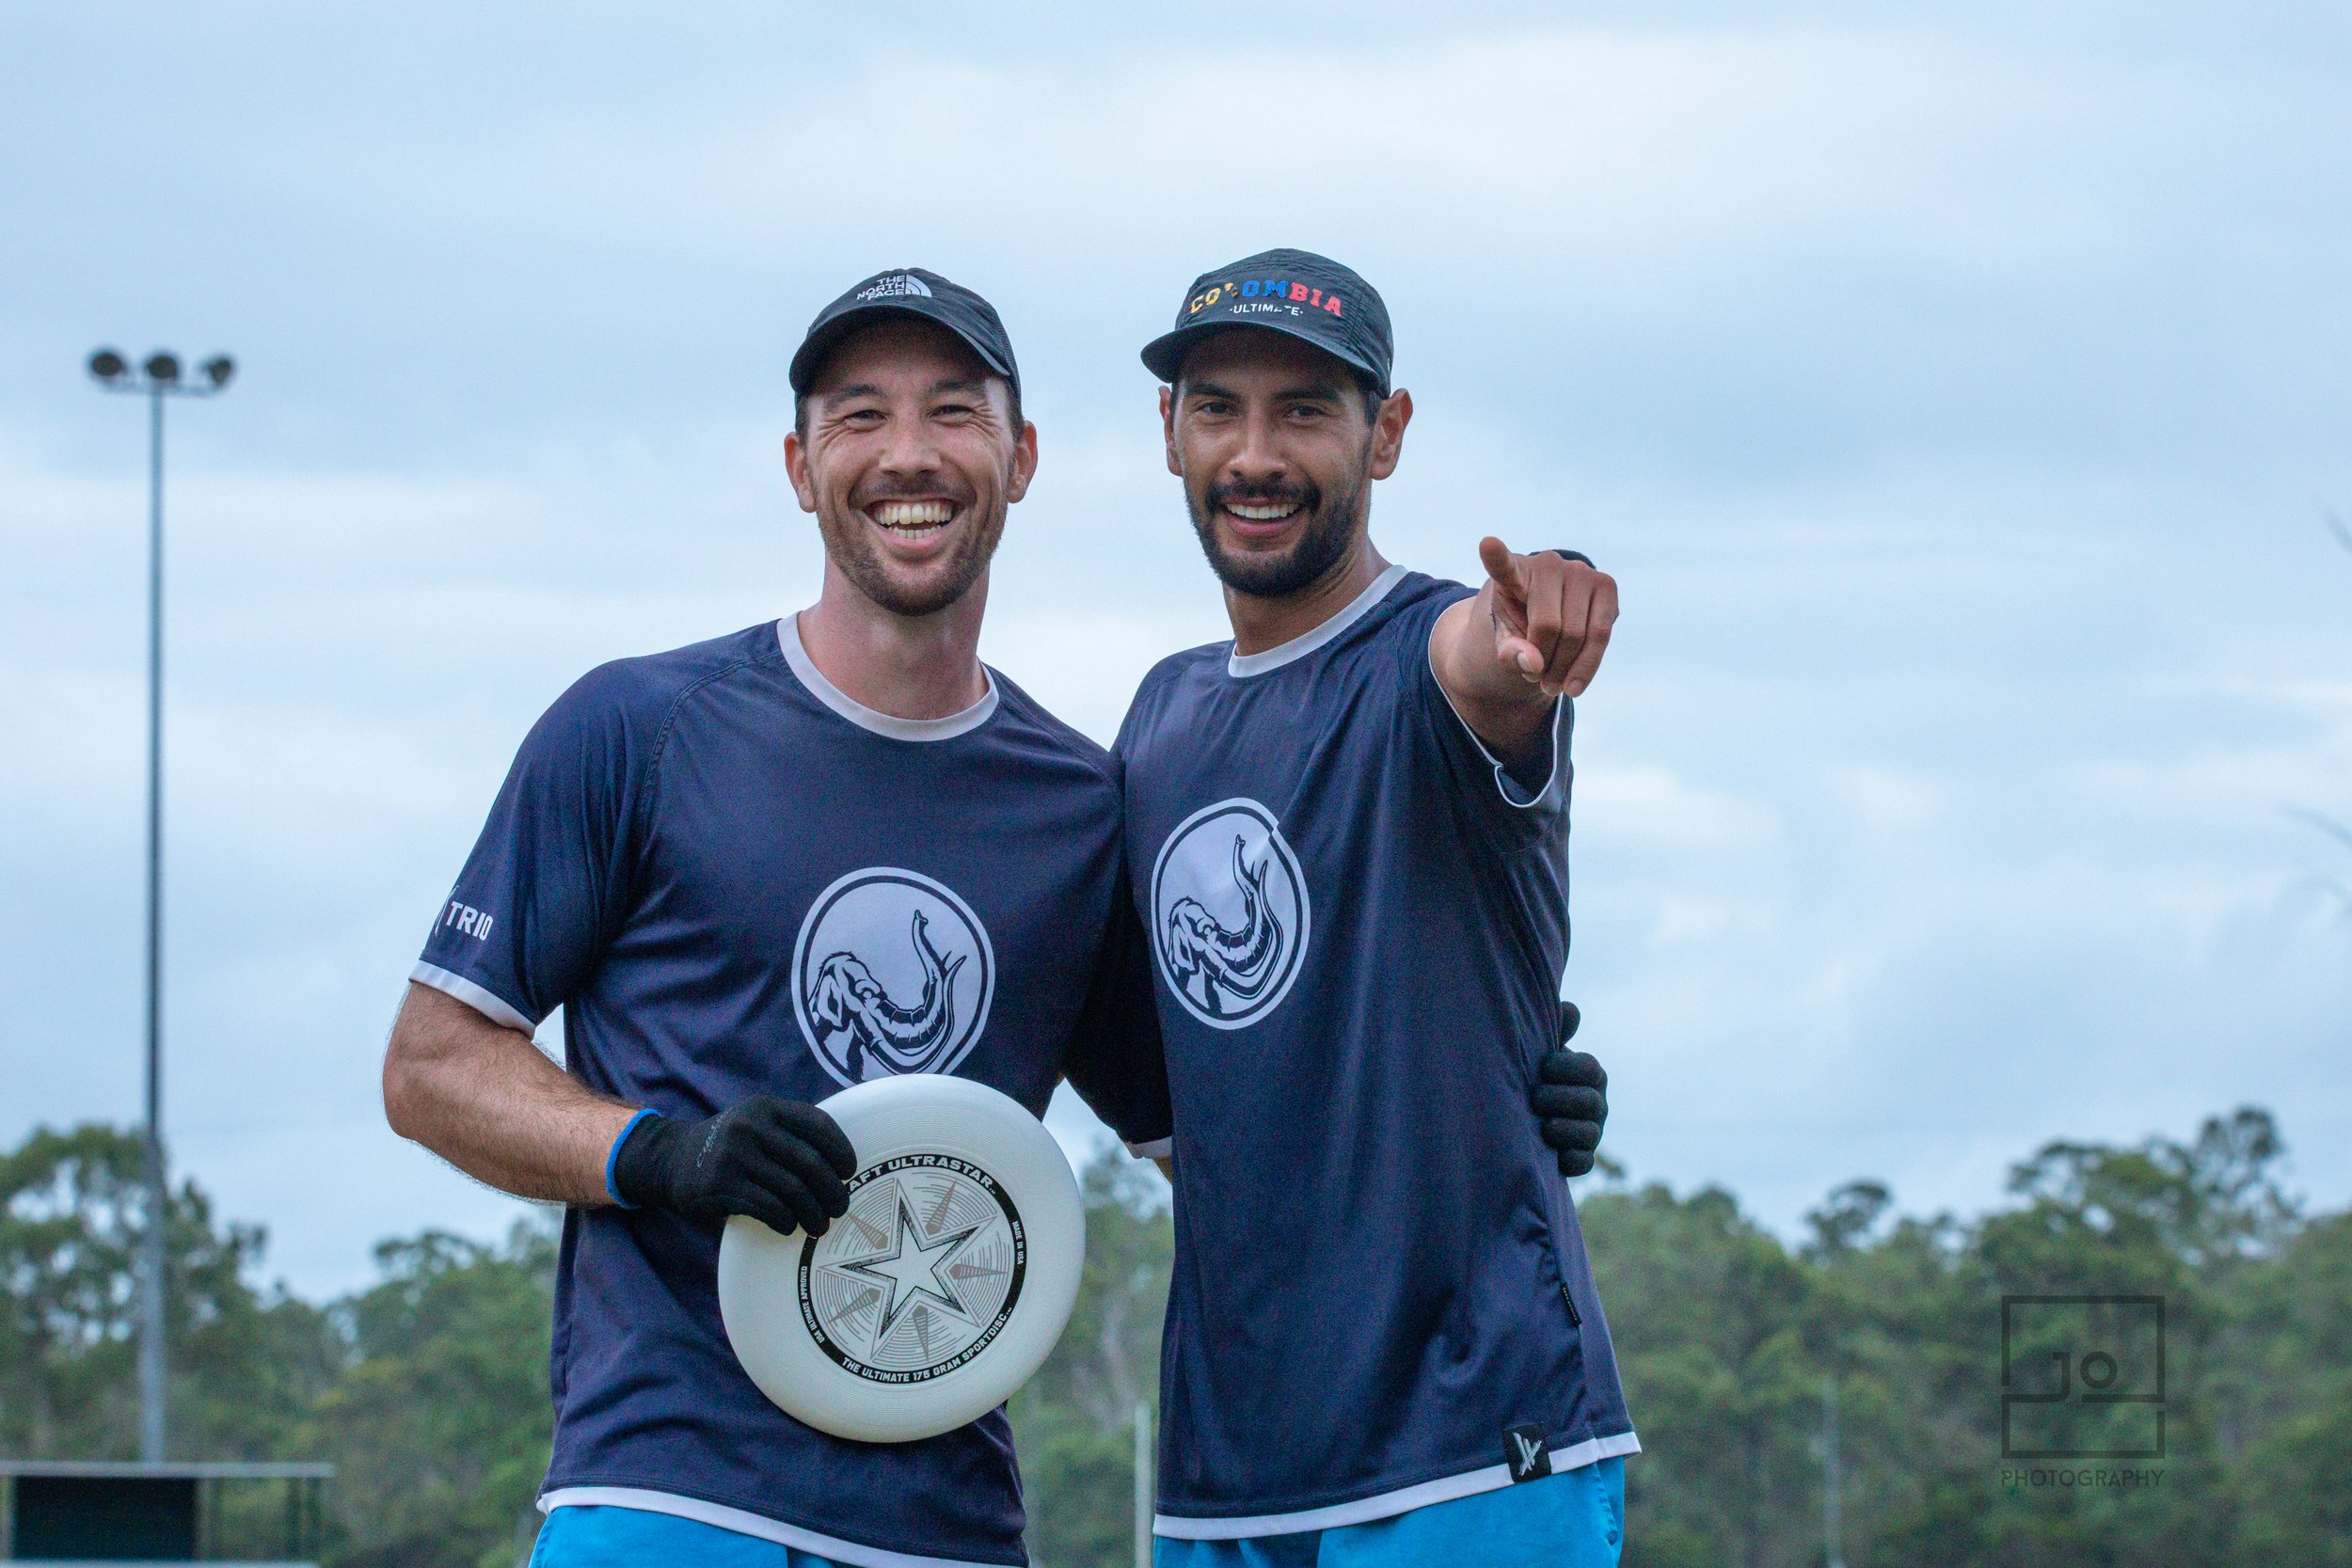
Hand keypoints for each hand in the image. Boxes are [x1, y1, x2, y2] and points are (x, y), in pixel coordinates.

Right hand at [611, 1096, 856, 1235]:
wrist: (672, 1159)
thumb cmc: (730, 1147)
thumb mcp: (755, 1123)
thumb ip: (789, 1134)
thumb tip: (839, 1169)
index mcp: (767, 1108)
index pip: (818, 1125)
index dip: (840, 1150)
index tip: (848, 1171)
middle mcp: (752, 1126)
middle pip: (811, 1163)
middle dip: (832, 1190)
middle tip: (840, 1207)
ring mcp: (735, 1155)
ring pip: (793, 1190)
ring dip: (813, 1213)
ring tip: (819, 1225)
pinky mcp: (722, 1185)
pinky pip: (769, 1207)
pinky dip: (786, 1221)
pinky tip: (788, 1225)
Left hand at [1476, 539, 1618, 698]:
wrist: (1548, 610)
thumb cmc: (1520, 622)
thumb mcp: (1504, 639)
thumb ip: (1509, 652)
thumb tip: (1535, 663)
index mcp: (1513, 572)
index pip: (1502, 565)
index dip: (1496, 556)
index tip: (1487, 544)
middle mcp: (1547, 563)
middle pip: (1550, 627)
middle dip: (1544, 663)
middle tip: (1535, 679)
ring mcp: (1580, 570)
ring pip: (1579, 635)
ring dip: (1565, 670)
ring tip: (1551, 685)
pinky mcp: (1606, 585)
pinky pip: (1602, 633)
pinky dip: (1587, 666)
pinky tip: (1574, 685)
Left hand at [1533, 1000, 1608, 1176]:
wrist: (1513, 1114)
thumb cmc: (1529, 1074)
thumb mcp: (1537, 1051)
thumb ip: (1553, 1031)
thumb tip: (1571, 1011)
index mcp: (1589, 1074)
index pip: (1590, 1069)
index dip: (1568, 1068)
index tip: (1543, 1067)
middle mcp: (1595, 1103)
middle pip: (1591, 1103)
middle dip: (1563, 1099)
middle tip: (1535, 1098)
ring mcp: (1590, 1133)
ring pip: (1590, 1134)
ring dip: (1567, 1130)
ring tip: (1544, 1127)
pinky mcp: (1579, 1159)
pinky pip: (1584, 1163)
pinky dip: (1570, 1160)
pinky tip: (1553, 1156)